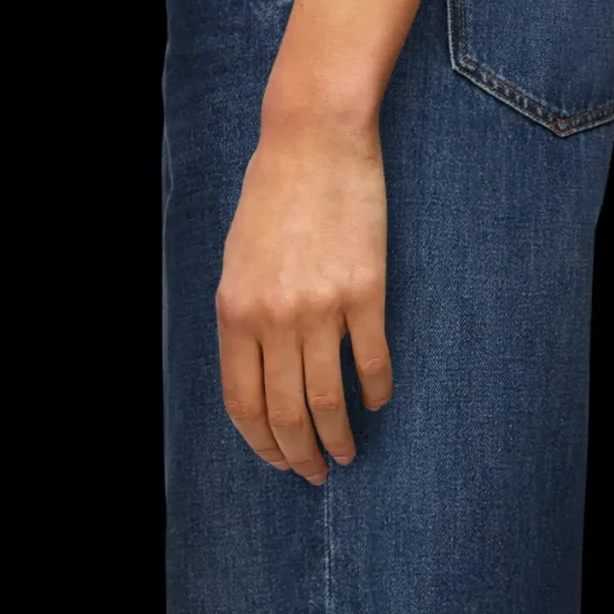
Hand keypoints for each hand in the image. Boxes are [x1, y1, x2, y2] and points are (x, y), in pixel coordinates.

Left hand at [215, 112, 393, 483]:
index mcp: (236, 312)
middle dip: (300, 455)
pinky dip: (375, 391)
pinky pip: (371, 362)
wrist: (314, 140)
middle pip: (286, 413)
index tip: (280, 462)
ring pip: (328, 399)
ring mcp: (321, 308)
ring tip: (347, 453)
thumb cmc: (272, 197)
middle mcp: (274, 318)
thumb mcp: (237, 263)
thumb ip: (244, 321)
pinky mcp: (365, 293)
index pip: (245, 404)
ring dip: (339, 437)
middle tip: (316, 473)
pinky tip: (377, 403)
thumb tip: (258, 378)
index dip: (262, 445)